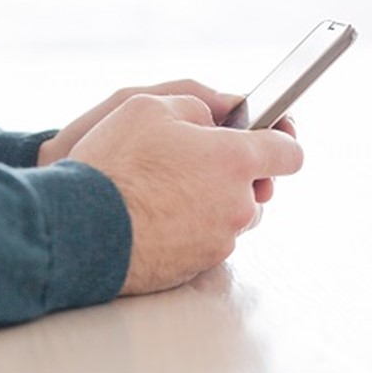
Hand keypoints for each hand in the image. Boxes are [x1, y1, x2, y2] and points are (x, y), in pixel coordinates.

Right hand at [66, 93, 302, 294]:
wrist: (81, 229)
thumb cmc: (113, 166)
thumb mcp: (148, 107)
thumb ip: (196, 105)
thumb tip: (211, 118)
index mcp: (235, 158)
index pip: (290, 152)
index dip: (280, 141)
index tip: (269, 138)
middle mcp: (237, 203)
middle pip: (258, 189)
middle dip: (233, 176)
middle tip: (192, 165)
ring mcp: (218, 240)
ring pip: (229, 218)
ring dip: (210, 205)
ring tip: (165, 194)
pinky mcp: (196, 267)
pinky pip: (203, 243)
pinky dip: (187, 231)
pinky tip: (154, 219)